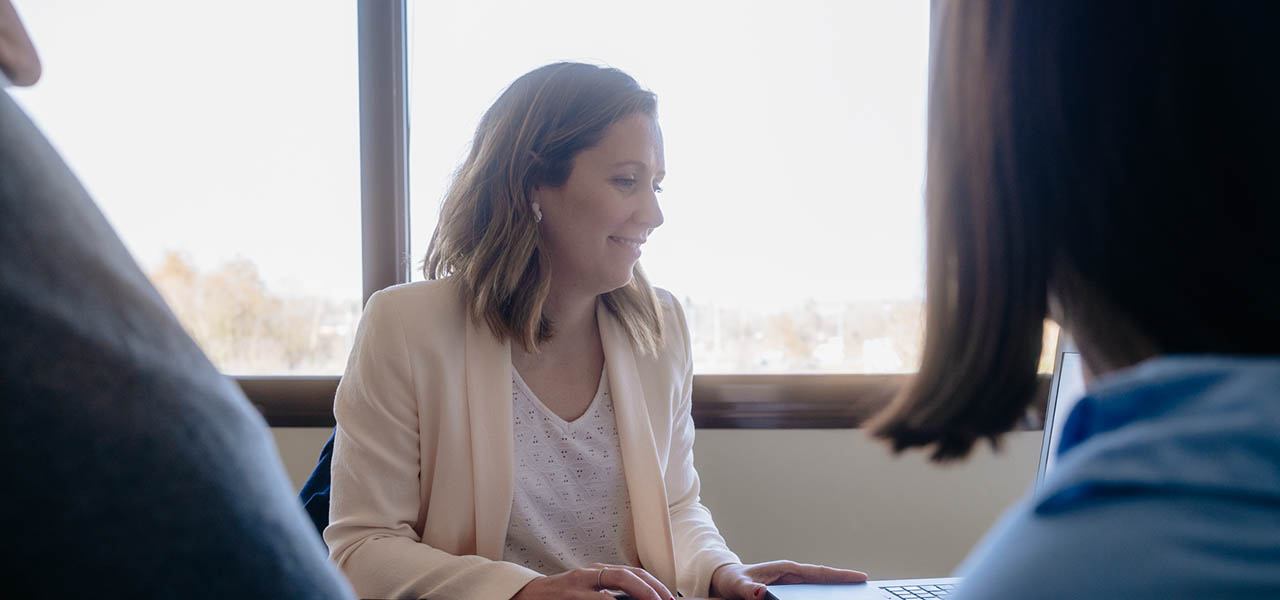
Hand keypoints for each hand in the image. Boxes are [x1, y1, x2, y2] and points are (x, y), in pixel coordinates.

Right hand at [512, 563, 674, 599]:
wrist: (529, 596)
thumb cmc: (562, 596)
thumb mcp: (588, 589)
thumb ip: (609, 593)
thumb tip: (638, 599)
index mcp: (599, 571)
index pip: (633, 572)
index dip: (653, 584)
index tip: (668, 597)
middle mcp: (591, 573)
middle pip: (628, 574)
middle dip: (651, 589)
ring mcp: (580, 584)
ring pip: (615, 582)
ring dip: (639, 593)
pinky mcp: (571, 596)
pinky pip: (597, 599)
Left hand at [709, 561, 867, 599]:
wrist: (723, 581)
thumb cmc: (730, 581)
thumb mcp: (736, 586)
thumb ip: (746, 590)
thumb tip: (758, 593)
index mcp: (785, 569)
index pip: (818, 572)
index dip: (840, 575)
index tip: (860, 577)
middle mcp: (791, 574)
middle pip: (825, 579)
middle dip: (845, 583)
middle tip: (867, 587)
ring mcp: (791, 582)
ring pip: (819, 587)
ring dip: (836, 590)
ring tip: (855, 596)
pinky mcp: (788, 591)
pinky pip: (810, 594)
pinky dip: (823, 596)